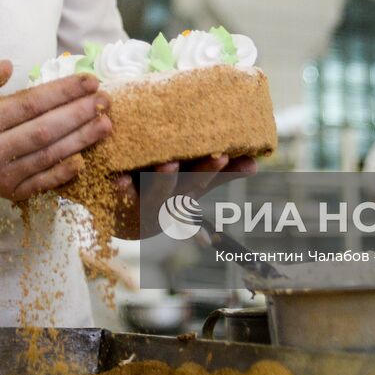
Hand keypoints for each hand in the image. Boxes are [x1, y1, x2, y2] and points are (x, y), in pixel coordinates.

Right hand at [0, 59, 111, 201]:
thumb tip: (9, 65)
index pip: (30, 104)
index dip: (62, 92)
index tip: (90, 80)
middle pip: (45, 130)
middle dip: (79, 113)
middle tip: (106, 100)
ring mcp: (3, 175)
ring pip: (48, 155)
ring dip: (81, 140)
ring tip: (105, 124)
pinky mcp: (11, 192)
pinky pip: (43, 182)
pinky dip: (64, 172)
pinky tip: (85, 158)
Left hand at [111, 154, 258, 239]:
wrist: (124, 219)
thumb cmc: (164, 194)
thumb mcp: (192, 187)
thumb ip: (220, 176)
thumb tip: (256, 164)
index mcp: (187, 192)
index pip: (206, 180)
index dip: (215, 170)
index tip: (226, 154)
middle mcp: (170, 199)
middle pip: (189, 187)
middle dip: (203, 173)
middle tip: (217, 156)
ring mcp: (146, 202)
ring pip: (158, 193)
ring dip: (165, 180)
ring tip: (169, 165)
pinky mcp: (120, 202)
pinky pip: (121, 197)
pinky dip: (121, 189)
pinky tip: (119, 179)